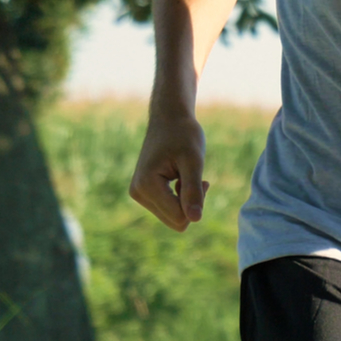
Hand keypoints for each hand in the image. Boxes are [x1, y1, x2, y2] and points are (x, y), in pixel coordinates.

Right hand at [129, 109, 208, 231]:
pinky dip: (179, 197)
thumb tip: (195, 220)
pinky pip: (168, 210)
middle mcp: (137, 193)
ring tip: (185, 175)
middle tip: (196, 179)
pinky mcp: (143, 193)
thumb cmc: (184, 135)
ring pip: (172, 217)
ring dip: (185, 200)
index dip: (197, 202)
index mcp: (146, 186)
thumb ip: (193, 191)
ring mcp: (138, 194)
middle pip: (175, 221)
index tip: (203, 181)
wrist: (169, 118)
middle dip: (191, 203)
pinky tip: (179, 177)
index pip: (179, 218)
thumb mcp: (194, 161)